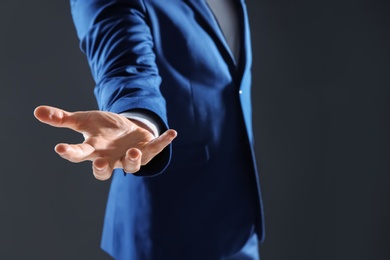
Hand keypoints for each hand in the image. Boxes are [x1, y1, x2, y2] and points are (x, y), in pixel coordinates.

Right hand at [34, 105, 176, 179]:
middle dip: (102, 169)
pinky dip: (164, 142)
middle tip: (100, 163)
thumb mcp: (84, 120)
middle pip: (103, 171)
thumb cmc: (102, 128)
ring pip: (131, 165)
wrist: (125, 130)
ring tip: (135, 150)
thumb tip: (37, 111)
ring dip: (134, 160)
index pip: (79, 155)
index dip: (70, 153)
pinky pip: (156, 149)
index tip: (60, 148)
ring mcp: (129, 156)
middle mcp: (111, 158)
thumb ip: (63, 119)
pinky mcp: (147, 151)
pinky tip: (172, 132)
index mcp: (93, 150)